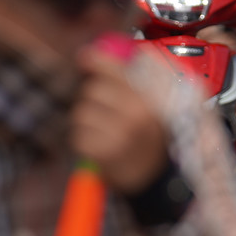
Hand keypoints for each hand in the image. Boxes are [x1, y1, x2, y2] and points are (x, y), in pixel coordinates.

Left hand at [71, 47, 168, 194]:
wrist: (157, 180)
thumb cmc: (154, 138)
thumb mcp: (158, 107)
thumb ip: (135, 79)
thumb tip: (96, 55)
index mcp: (150, 100)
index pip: (116, 71)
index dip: (98, 61)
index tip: (85, 57)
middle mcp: (135, 114)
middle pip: (93, 90)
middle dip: (95, 98)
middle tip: (108, 112)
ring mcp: (118, 134)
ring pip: (82, 112)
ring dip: (89, 121)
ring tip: (108, 131)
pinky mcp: (101, 151)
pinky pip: (78, 135)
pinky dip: (86, 140)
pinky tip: (103, 146)